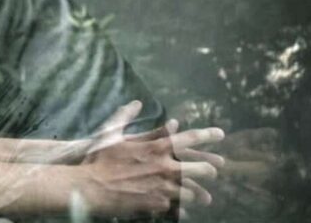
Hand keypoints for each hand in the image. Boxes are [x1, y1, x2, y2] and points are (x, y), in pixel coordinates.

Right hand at [77, 101, 223, 217]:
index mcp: (156, 148)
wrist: (90, 188)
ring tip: (201, 194)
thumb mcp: (110, 133)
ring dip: (196, 191)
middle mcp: (165, 167)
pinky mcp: (157, 204)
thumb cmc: (98, 159)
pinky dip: (179, 206)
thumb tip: (136, 103)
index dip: (208, 135)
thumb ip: (125, 116)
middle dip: (209, 168)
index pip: (190, 138)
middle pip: (201, 169)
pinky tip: (181, 208)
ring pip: (192, 191)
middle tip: (213, 170)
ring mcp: (163, 188)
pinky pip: (176, 207)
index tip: (220, 134)